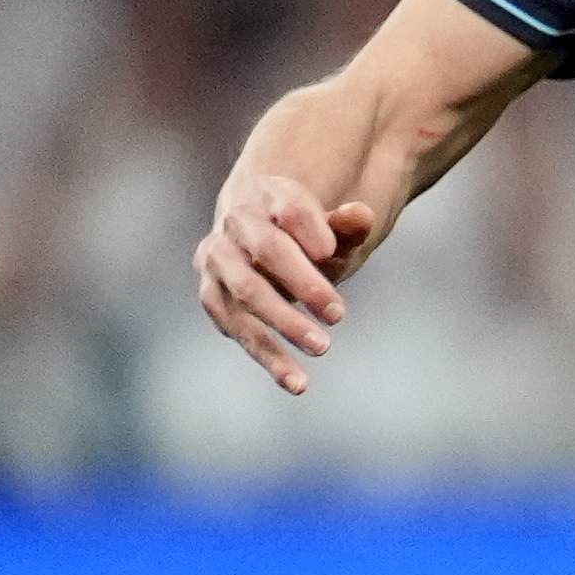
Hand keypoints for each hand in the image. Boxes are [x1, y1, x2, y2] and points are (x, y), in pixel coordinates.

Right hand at [196, 175, 376, 393]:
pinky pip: (234, 327)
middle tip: (339, 316)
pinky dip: (265, 355)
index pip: (291, 209)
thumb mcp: (332, 228)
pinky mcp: (213, 295)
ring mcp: (217, 259)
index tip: (331, 253)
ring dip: (282, 325)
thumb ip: (347, 225)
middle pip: (267, 251)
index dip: (312, 230)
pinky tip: (294, 380)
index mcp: (268, 194)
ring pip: (244, 293)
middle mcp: (235, 224)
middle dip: (303, 283)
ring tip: (322, 350)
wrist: (259, 235)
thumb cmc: (306, 234)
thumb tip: (361, 215)